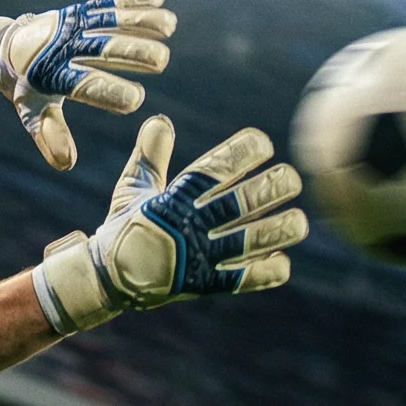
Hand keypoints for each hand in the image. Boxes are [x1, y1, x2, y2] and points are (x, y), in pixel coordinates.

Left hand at [0, 0, 176, 169]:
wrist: (8, 47)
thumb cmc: (27, 87)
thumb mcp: (32, 112)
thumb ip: (50, 135)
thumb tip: (66, 164)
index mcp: (54, 76)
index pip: (84, 85)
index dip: (109, 91)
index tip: (135, 101)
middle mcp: (66, 47)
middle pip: (103, 48)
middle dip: (133, 53)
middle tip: (161, 62)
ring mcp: (75, 25)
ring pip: (110, 20)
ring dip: (140, 20)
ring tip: (169, 26)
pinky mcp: (82, 10)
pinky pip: (108, 2)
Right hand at [31, 115, 304, 335]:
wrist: (106, 280)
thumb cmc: (123, 229)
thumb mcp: (131, 189)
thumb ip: (150, 155)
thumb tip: (160, 120)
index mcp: (172, 200)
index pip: (212, 171)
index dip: (240, 154)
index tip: (263, 143)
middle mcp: (189, 227)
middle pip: (240, 203)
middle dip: (270, 189)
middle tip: (291, 179)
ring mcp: (198, 258)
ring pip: (248, 241)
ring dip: (278, 230)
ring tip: (300, 222)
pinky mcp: (203, 285)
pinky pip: (240, 280)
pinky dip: (264, 272)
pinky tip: (283, 262)